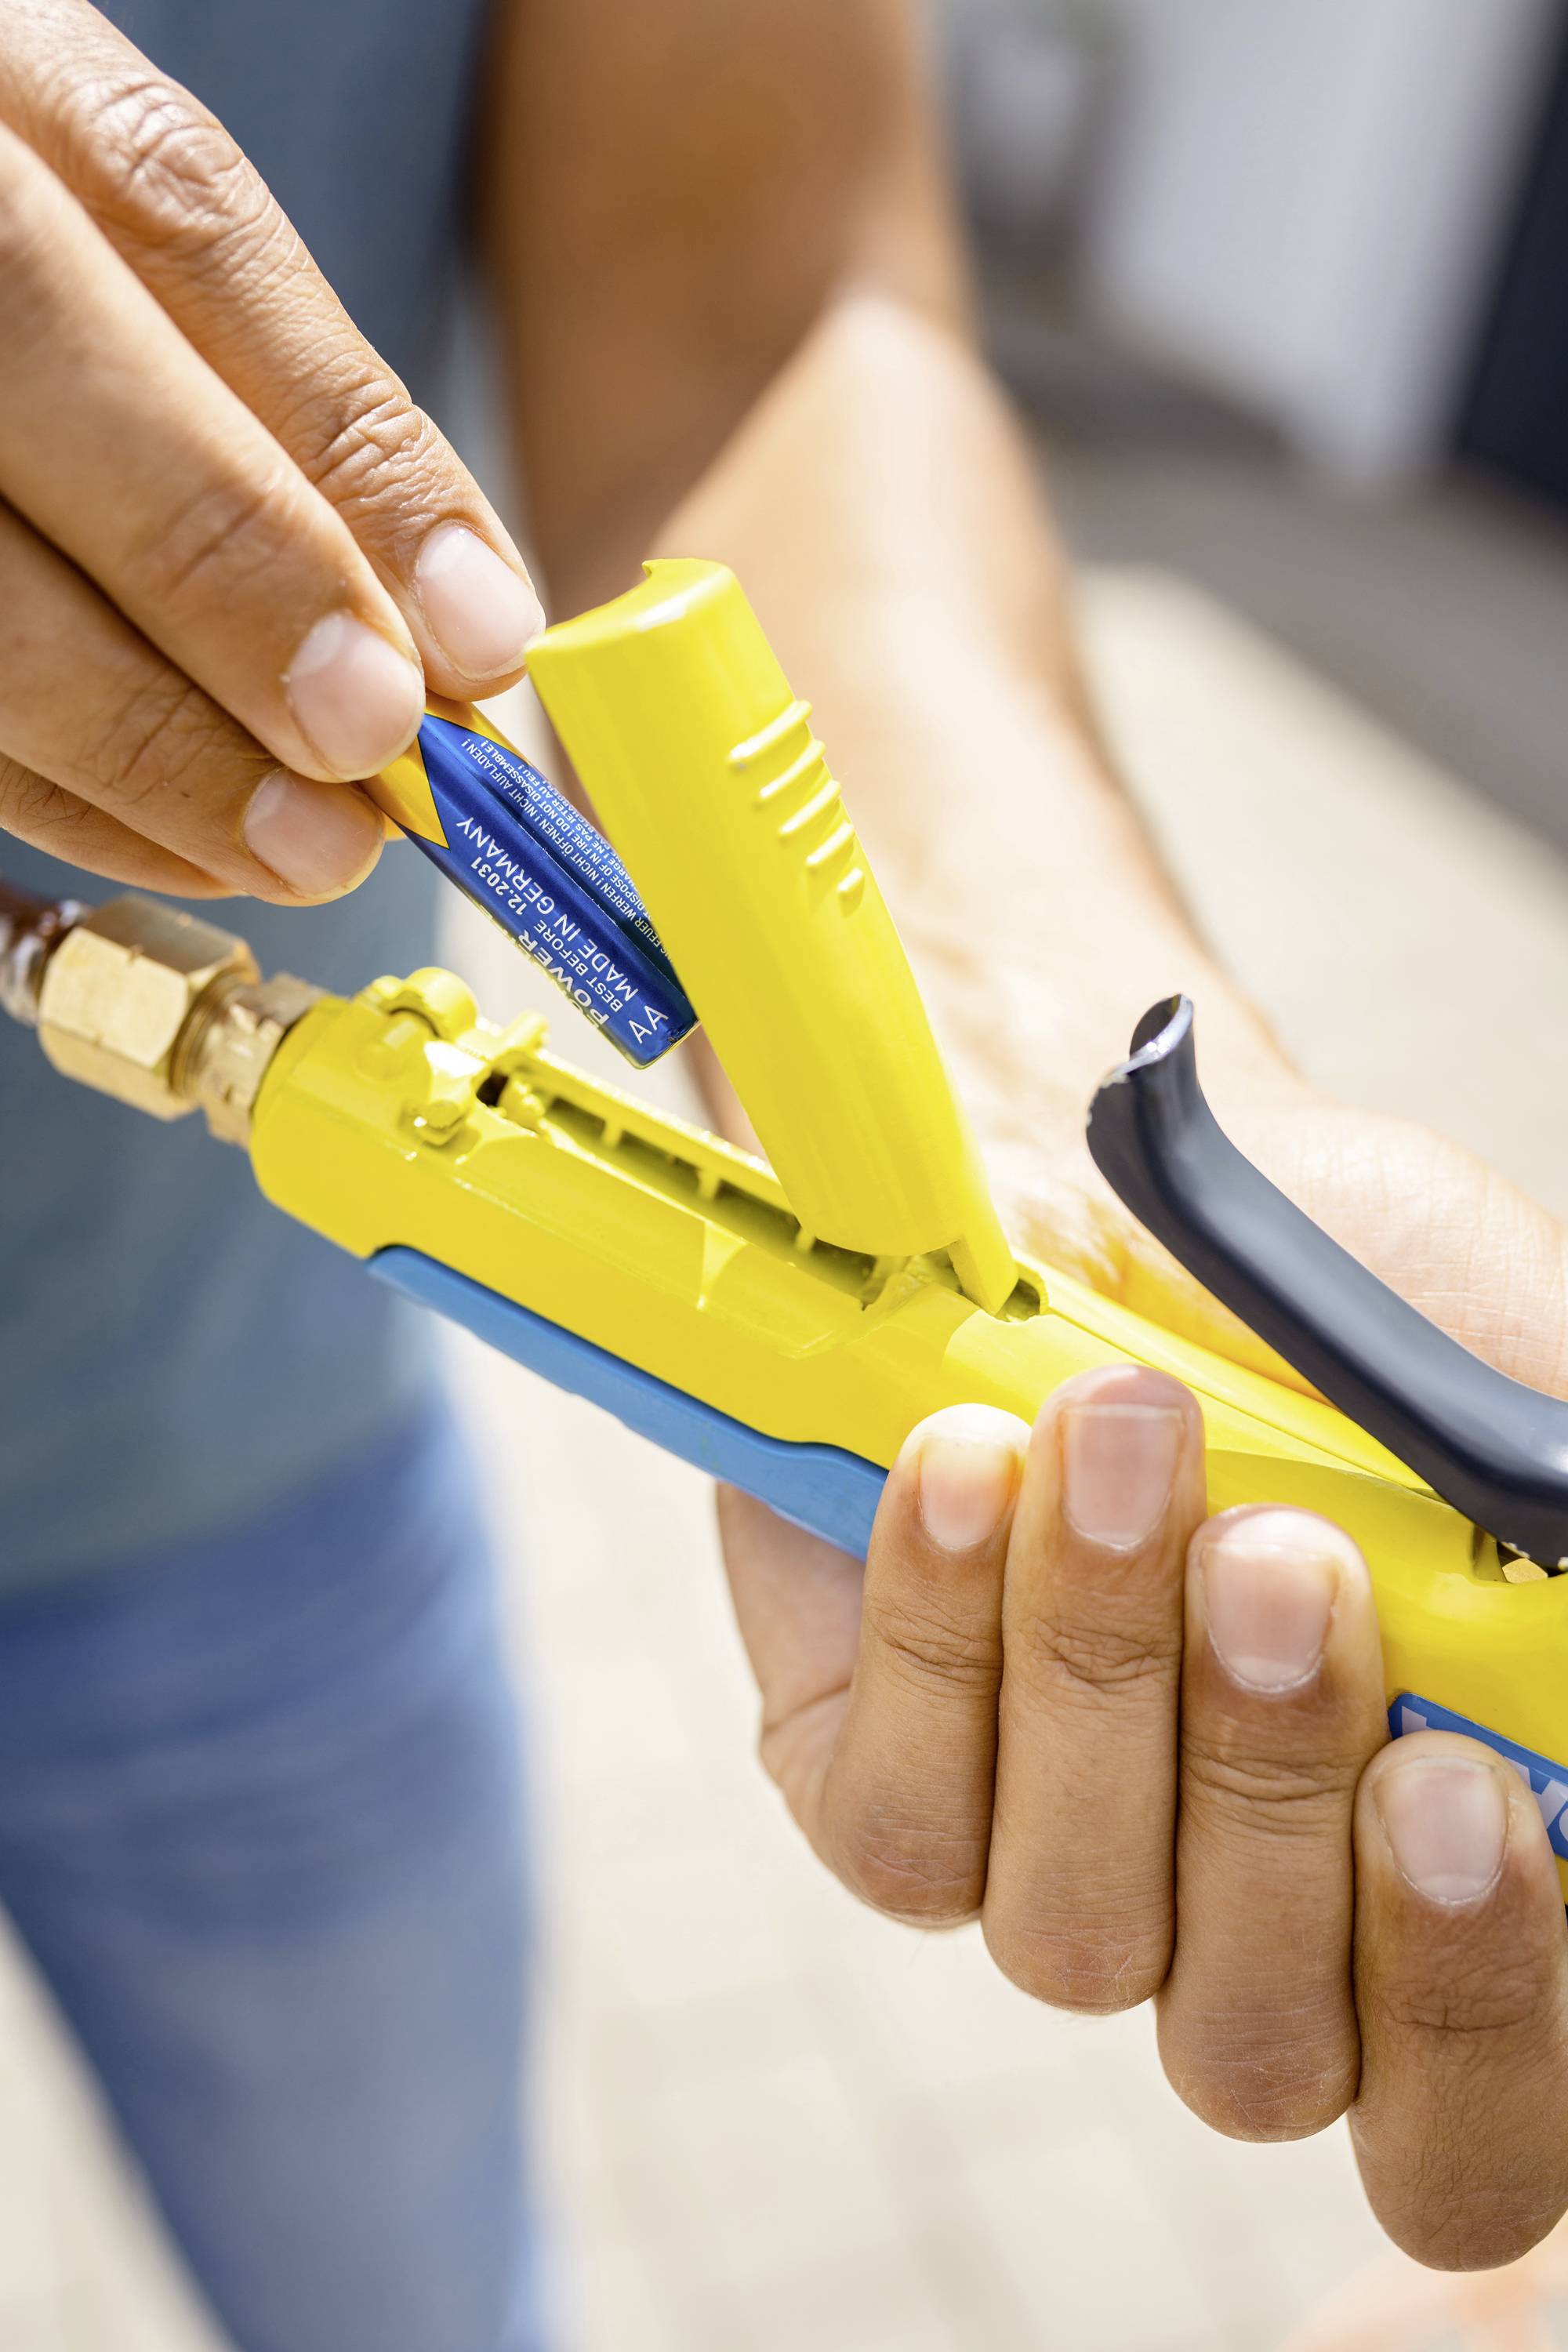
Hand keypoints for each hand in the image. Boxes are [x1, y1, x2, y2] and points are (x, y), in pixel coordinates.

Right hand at [0, 0, 542, 901]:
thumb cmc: (51, 276)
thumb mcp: (153, 264)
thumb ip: (292, 406)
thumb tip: (465, 635)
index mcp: (5, 79)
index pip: (180, 226)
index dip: (344, 450)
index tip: (479, 636)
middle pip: (40, 387)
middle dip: (230, 591)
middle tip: (374, 749)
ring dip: (151, 746)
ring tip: (311, 847)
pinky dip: (68, 793)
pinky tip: (193, 842)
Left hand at [721, 1078, 1567, 2272]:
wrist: (1091, 1156)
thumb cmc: (1324, 1279)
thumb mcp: (1509, 1378)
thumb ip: (1564, 1551)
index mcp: (1426, 1860)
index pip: (1474, 2118)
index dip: (1482, 2020)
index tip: (1470, 1786)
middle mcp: (1242, 1908)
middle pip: (1265, 2050)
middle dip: (1272, 1795)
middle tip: (1280, 1559)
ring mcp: (1051, 1860)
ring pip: (1075, 1937)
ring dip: (1102, 1678)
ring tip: (1117, 1440)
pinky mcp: (878, 1784)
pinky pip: (899, 1829)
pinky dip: (940, 1639)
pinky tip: (966, 1464)